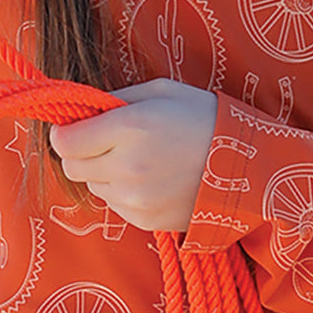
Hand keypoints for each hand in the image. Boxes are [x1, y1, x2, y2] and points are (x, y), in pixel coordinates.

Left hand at [49, 79, 217, 233]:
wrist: (248, 166)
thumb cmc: (203, 118)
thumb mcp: (159, 92)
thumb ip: (114, 100)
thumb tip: (80, 111)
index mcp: (129, 128)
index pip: (65, 142)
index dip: (64, 133)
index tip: (73, 127)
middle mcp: (126, 167)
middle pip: (72, 168)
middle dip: (81, 153)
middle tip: (104, 142)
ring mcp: (135, 199)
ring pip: (93, 186)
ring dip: (103, 173)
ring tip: (138, 160)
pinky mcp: (145, 221)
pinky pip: (115, 205)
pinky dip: (123, 192)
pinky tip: (151, 179)